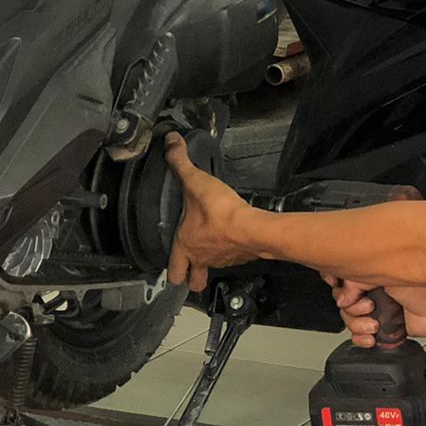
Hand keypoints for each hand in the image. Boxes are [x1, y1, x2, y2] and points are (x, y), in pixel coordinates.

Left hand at [165, 133, 255, 291]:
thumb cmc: (222, 212)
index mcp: (185, 246)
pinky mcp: (243, 257)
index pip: (174, 272)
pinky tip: (232, 238)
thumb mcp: (196, 182)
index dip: (172, 271)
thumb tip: (169, 141)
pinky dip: (231, 252)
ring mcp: (224, 261)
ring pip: (213, 269)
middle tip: (190, 266)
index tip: (173, 265)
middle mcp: (203, 258)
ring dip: (211, 262)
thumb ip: (180, 162)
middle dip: (190, 277)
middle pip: (193, 283)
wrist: (255, 228)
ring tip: (212, 247)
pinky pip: (233, 259)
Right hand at [324, 275, 425, 347]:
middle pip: (343, 303)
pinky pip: (361, 336)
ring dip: (357, 324)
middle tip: (367, 306)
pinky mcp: (383, 328)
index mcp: (373, 272)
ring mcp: (378, 310)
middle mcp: (373, 290)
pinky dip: (361, 338)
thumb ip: (359, 281)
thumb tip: (342, 296)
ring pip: (350, 321)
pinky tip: (372, 335)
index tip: (338, 288)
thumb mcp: (386, 274)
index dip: (340, 287)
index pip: (343, 280)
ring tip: (374, 323)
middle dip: (351, 309)